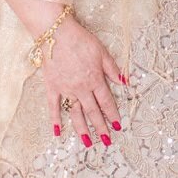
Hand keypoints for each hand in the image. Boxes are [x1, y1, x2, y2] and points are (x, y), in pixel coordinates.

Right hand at [44, 15, 124, 148]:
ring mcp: (66, 89)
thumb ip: (112, 69)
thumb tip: (125, 82)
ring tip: (87, 142)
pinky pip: (53, 107)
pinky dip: (55, 120)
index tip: (118, 126)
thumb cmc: (81, 40)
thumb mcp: (102, 52)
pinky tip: (57, 132)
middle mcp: (81, 88)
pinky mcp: (52, 87)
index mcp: (95, 79)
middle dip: (101, 128)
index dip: (113, 114)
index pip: (106, 102)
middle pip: (93, 112)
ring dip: (82, 129)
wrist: (56, 34)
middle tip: (106, 141)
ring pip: (75, 113)